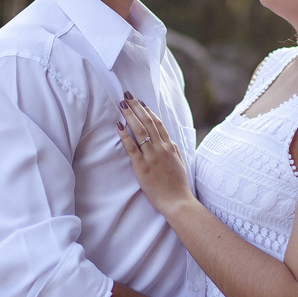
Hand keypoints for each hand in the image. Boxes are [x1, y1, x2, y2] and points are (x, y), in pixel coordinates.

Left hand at [116, 93, 193, 213]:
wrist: (177, 201)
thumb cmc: (178, 185)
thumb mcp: (179, 163)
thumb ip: (173, 150)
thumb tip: (168, 140)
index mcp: (170, 146)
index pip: (158, 123)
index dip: (148, 111)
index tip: (141, 102)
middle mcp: (161, 148)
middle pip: (148, 122)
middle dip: (136, 107)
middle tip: (127, 95)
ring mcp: (151, 156)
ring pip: (139, 131)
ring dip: (130, 116)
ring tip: (121, 104)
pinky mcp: (142, 166)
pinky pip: (131, 147)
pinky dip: (124, 135)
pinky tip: (118, 125)